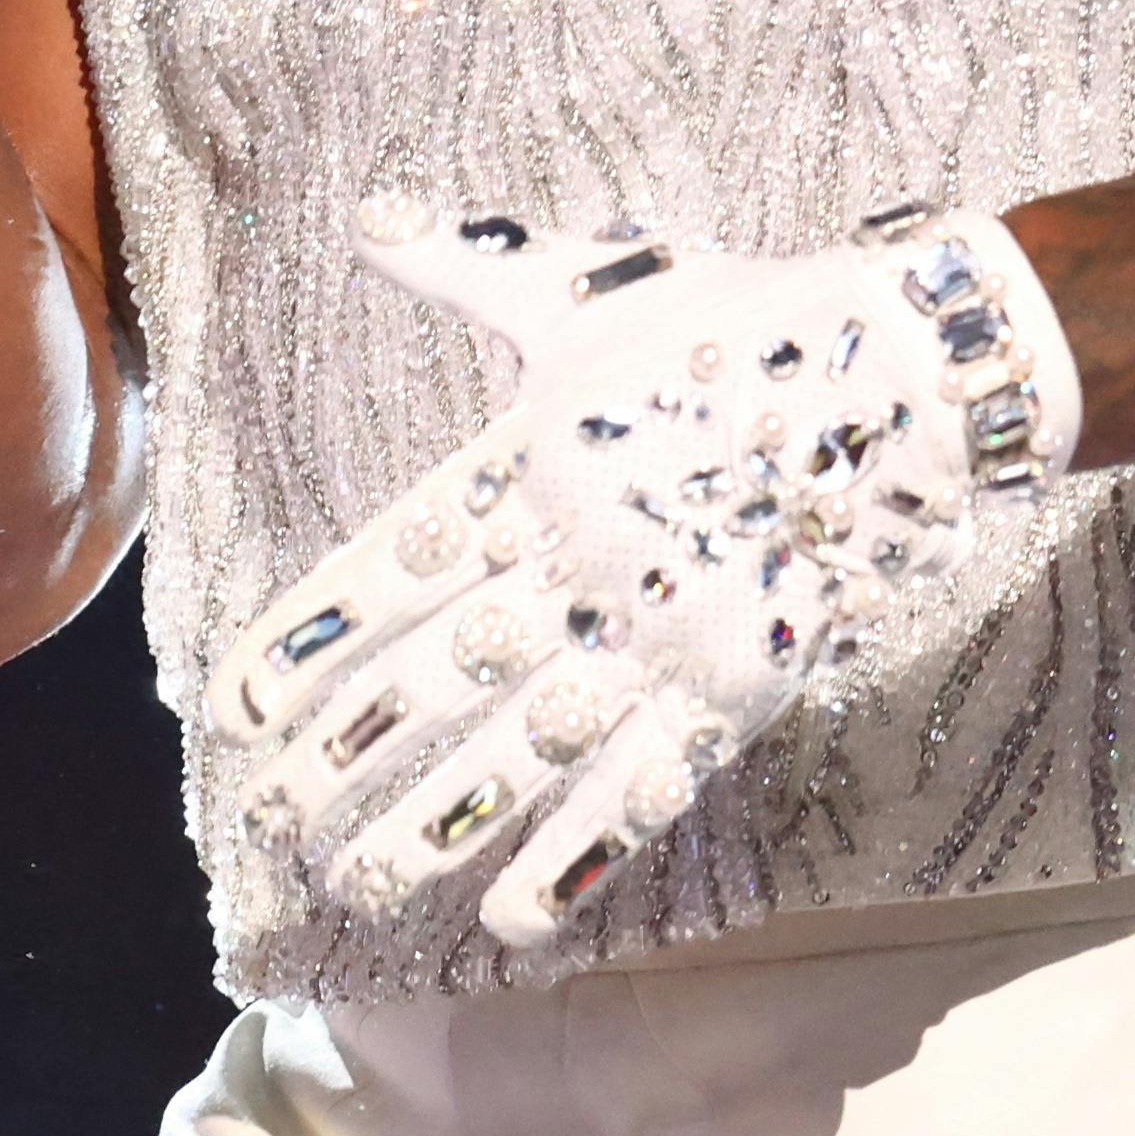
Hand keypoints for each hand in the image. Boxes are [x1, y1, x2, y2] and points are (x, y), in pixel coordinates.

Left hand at [207, 194, 1082, 949]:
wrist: (902, 370)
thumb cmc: (740, 323)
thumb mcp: (585, 287)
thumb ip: (467, 267)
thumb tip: (369, 211)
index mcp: (529, 470)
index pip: (392, 574)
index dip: (312, 645)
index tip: (232, 709)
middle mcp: (579, 562)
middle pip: (437, 680)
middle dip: (346, 759)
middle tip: (267, 826)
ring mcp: (657, 633)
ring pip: (521, 753)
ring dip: (432, 826)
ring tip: (354, 888)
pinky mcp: (735, 688)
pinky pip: (639, 794)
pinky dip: (571, 860)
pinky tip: (506, 924)